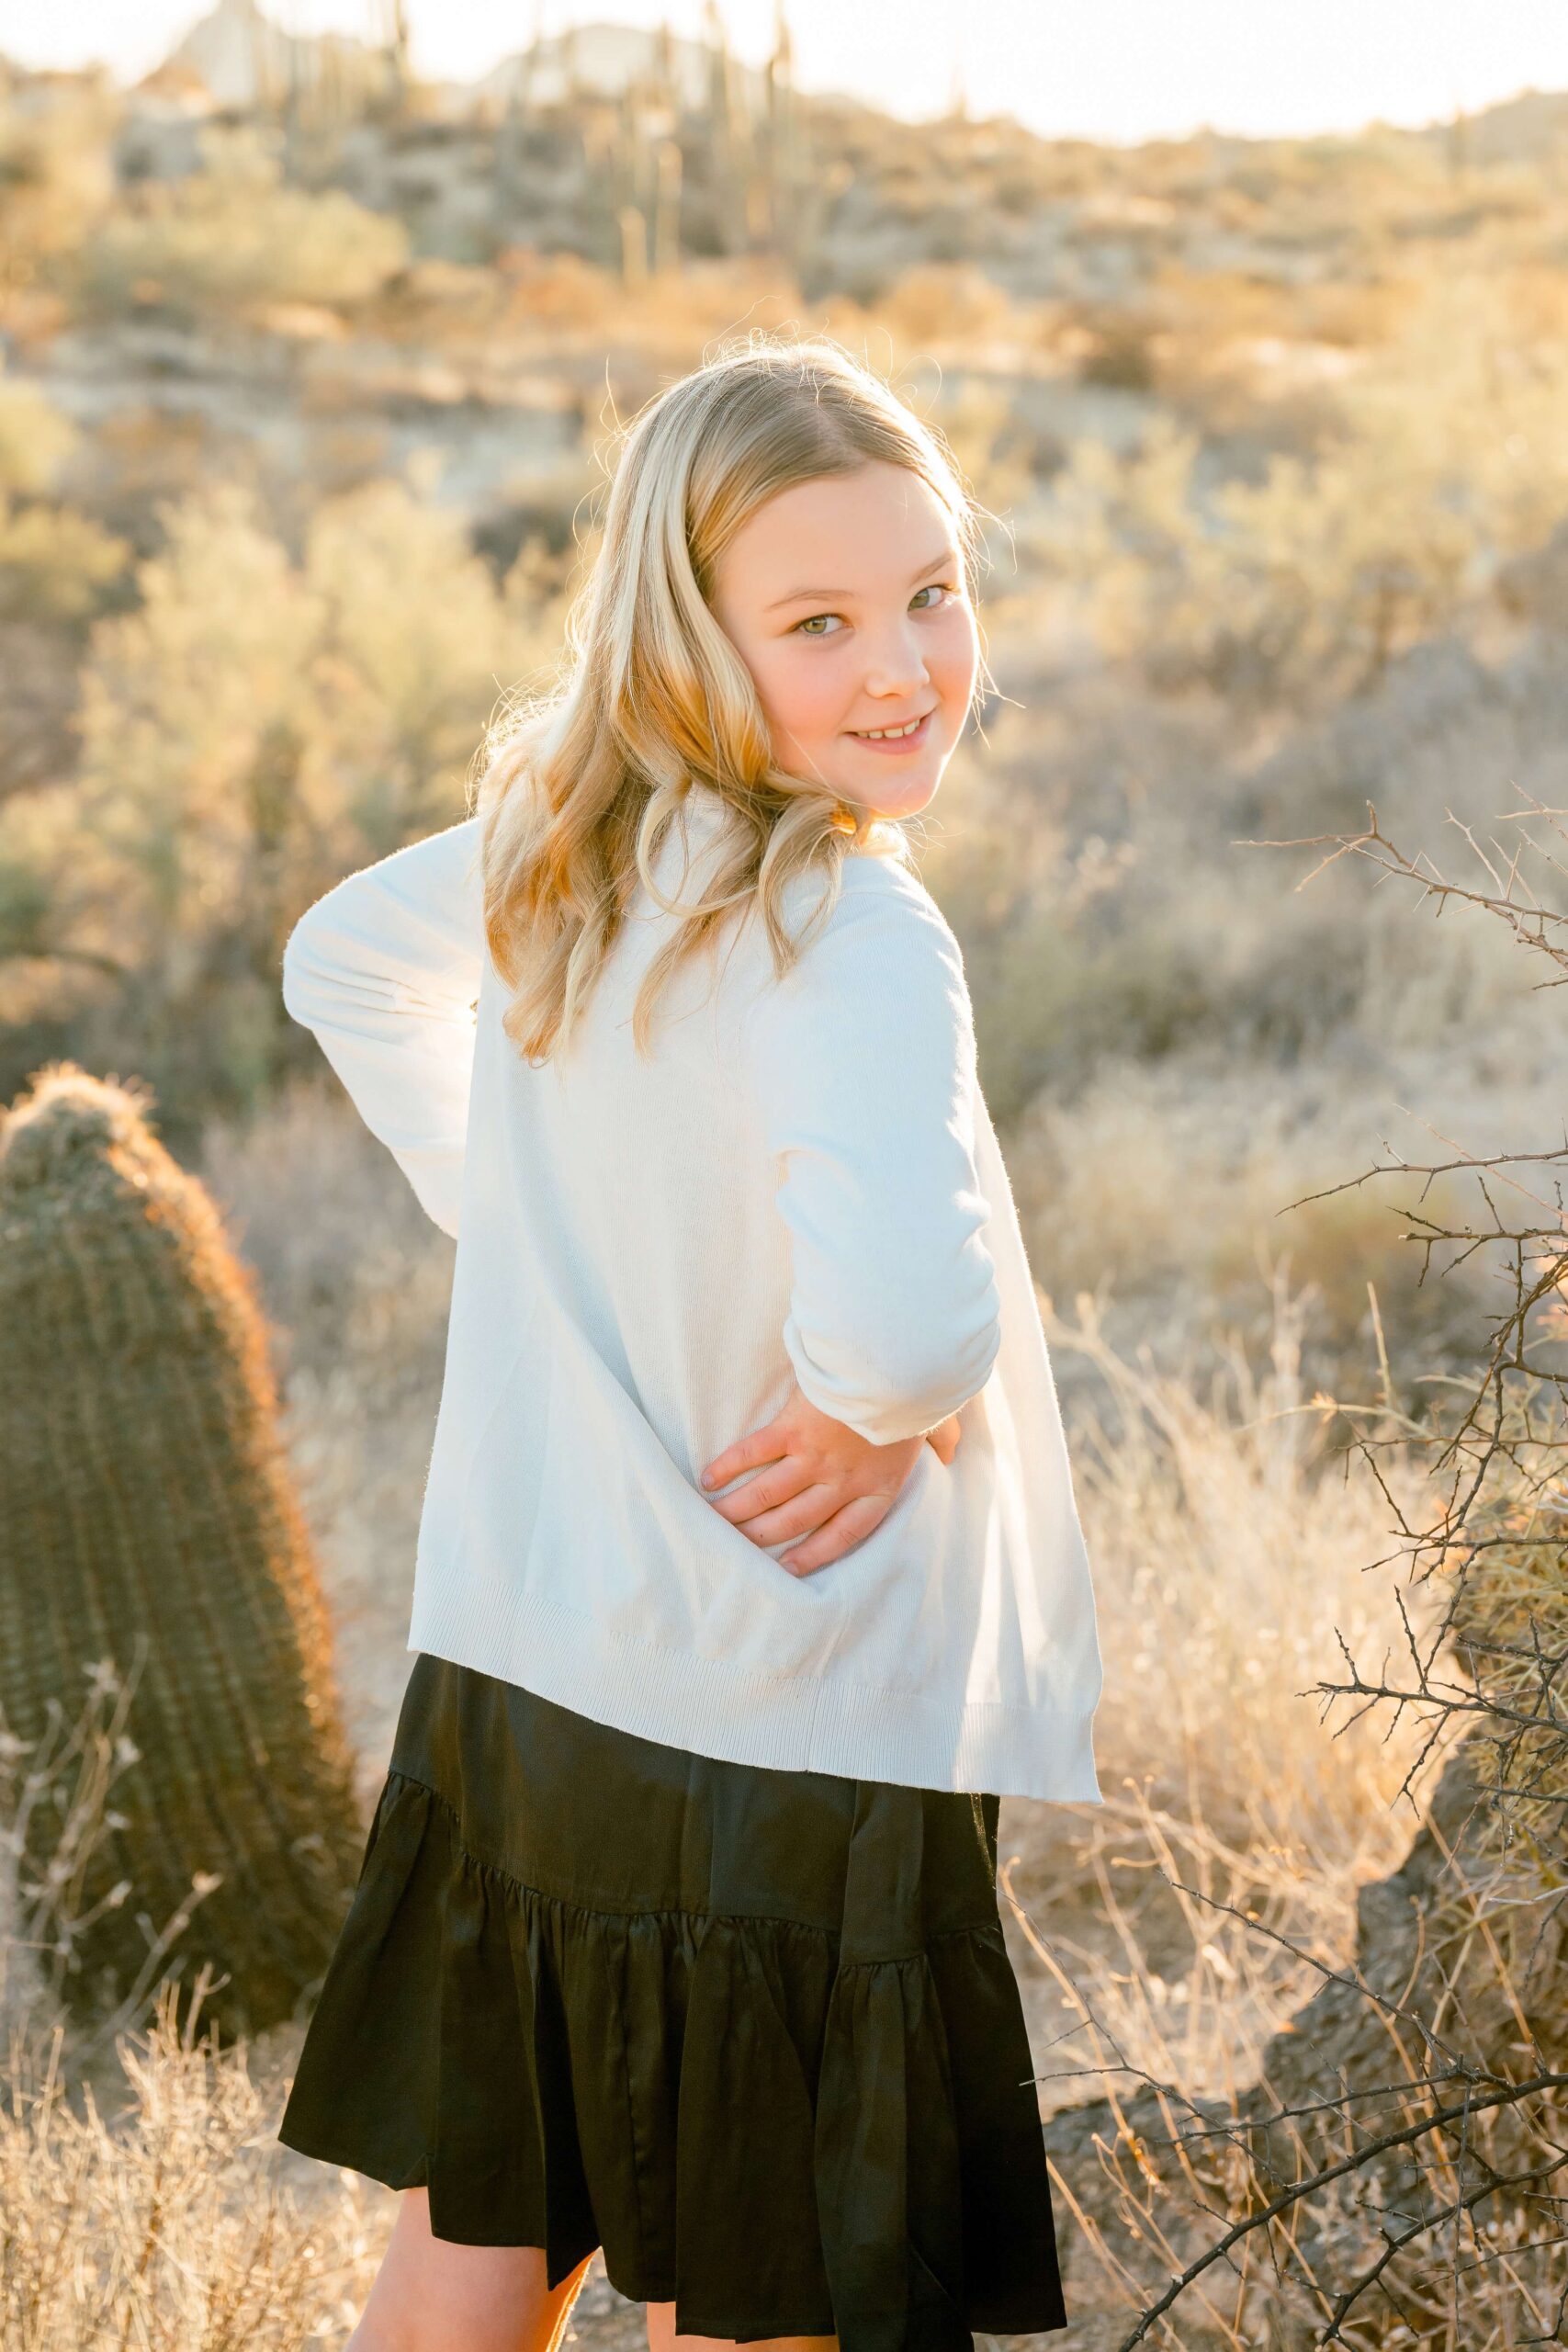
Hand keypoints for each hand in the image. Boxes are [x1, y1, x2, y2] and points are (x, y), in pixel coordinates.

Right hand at [697, 1381, 961, 1577]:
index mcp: (879, 1487)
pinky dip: (729, 1467)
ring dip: (738, 1511)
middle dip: (763, 1537)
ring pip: (768, 1496)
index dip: (813, 1555)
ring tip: (715, 1521)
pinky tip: (709, 1479)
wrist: (898, 1363)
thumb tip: (953, 1454)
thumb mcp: (939, 1423)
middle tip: (737, 1547)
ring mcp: (814, 1458)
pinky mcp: (792, 1429)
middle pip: (796, 1521)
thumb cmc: (920, 1392)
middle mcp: (842, 1482)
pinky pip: (753, 1454)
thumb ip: (944, 1442)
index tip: (787, 1567)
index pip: (843, 1535)